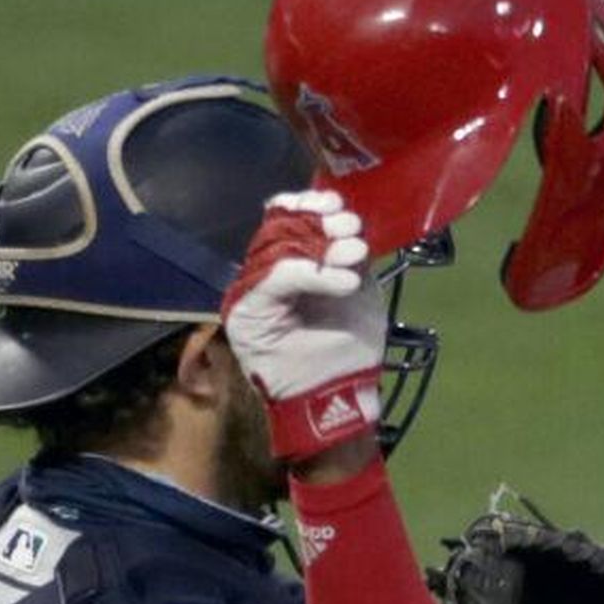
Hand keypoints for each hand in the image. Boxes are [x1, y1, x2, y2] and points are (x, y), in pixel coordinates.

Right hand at [221, 191, 384, 460]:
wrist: (336, 398)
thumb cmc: (348, 351)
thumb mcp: (359, 293)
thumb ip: (347, 258)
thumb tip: (344, 224)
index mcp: (294, 266)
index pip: (291, 219)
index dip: (313, 205)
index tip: (340, 209)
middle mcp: (268, 274)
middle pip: (280, 226)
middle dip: (319, 220)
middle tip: (350, 229)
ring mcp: (252, 292)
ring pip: (274, 248)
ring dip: (318, 246)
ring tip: (351, 254)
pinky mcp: (245, 311)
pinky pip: (274, 278)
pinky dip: (310, 274)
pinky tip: (342, 282)